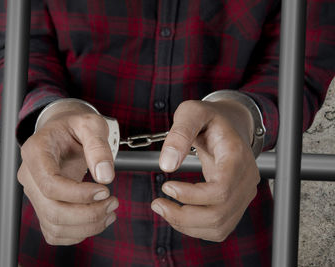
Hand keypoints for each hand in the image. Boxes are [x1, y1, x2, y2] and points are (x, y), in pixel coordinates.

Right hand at [18, 102, 118, 245]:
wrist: (64, 132)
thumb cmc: (75, 127)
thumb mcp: (90, 124)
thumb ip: (98, 146)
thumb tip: (105, 176)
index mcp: (35, 152)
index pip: (50, 184)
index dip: (79, 194)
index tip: (104, 190)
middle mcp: (29, 176)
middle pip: (52, 210)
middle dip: (88, 214)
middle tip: (113, 203)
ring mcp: (35, 193)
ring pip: (54, 225)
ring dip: (87, 226)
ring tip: (110, 211)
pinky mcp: (43, 206)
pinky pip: (55, 231)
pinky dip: (78, 233)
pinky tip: (98, 219)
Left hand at [151, 99, 259, 241]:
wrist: (230, 124)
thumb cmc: (210, 119)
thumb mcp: (192, 113)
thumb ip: (179, 134)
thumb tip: (167, 165)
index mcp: (236, 156)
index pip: (221, 190)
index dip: (192, 196)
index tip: (166, 187)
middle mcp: (246, 179)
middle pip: (218, 214)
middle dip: (182, 216)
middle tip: (157, 204)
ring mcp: (244, 194)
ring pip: (218, 227)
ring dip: (185, 224)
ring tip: (163, 208)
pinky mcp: (236, 204)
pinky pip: (218, 228)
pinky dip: (194, 227)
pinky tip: (178, 213)